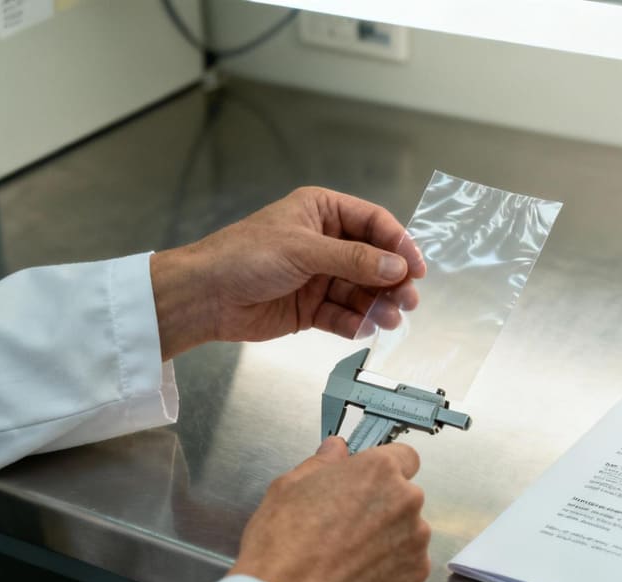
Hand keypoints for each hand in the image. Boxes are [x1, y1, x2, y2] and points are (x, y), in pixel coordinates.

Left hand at [150, 187, 424, 358]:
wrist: (205, 297)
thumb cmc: (244, 257)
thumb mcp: (303, 250)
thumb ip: (352, 259)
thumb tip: (396, 267)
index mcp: (322, 212)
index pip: (373, 223)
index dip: (398, 244)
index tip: (416, 267)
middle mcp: (325, 242)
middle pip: (373, 260)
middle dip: (392, 280)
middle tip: (408, 299)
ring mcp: (318, 276)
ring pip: (361, 291)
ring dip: (378, 305)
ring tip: (390, 319)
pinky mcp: (310, 308)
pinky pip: (342, 314)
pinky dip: (355, 322)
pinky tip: (363, 328)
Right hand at [229, 437, 430, 581]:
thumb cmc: (283, 543)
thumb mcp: (289, 486)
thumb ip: (322, 463)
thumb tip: (336, 449)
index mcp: (378, 471)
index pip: (404, 457)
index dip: (385, 470)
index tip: (369, 483)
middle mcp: (405, 501)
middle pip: (404, 496)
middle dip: (383, 507)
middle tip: (348, 526)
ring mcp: (414, 540)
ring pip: (408, 532)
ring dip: (389, 539)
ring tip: (351, 557)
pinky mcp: (415, 576)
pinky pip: (408, 565)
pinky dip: (391, 569)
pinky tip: (360, 577)